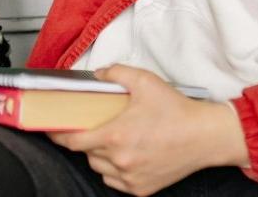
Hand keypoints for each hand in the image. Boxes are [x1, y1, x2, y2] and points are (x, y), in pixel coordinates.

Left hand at [46, 66, 248, 196]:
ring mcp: (131, 177)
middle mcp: (120, 161)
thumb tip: (99, 74)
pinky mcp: (142, 189)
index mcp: (115, 136)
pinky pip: (115, 181)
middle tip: (90, 128)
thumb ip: (116, 73)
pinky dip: (113, 170)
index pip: (73, 141)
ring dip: (98, 156)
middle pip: (86, 154)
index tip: (51, 130)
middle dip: (83, 141)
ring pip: (99, 168)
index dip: (58, 136)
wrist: (206, 136)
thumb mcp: (144, 81)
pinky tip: (123, 156)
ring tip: (110, 140)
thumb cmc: (177, 110)